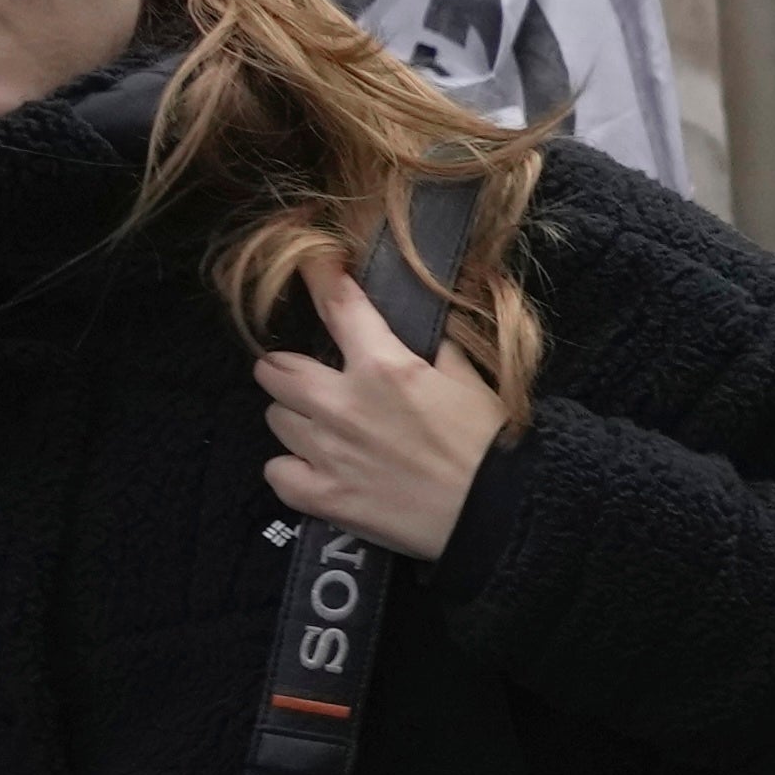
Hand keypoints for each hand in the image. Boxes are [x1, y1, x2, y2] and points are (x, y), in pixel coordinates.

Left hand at [256, 262, 512, 558]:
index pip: (335, 302)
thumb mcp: (471, 383)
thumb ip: (434, 349)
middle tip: (316, 380)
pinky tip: (318, 471)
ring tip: (325, 431)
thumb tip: (418, 326)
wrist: (500, 516)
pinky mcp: (321, 496)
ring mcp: (326, 452)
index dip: (316, 272)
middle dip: (290, 368)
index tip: (309, 259)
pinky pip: (276, 471)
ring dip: (295, 418)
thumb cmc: (493, 446)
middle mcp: (342, 403)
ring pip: (274, 417)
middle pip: (274, 367)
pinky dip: (292, 469)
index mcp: (383, 366)